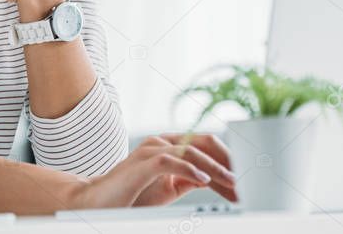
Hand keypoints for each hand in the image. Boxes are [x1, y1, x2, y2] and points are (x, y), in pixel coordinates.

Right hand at [75, 133, 236, 208]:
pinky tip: (205, 181)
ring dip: (214, 168)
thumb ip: (187, 180)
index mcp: (168, 146)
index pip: (205, 146)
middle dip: (226, 160)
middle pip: (202, 142)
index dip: (227, 160)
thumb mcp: (167, 188)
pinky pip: (171, 162)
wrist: (97, 202)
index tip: (245, 178)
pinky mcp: (142, 163)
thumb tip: (212, 179)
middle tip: (245, 179)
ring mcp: (150, 149)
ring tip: (232, 182)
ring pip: (191, 151)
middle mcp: (161, 142)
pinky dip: (191, 170)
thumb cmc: (131, 195)